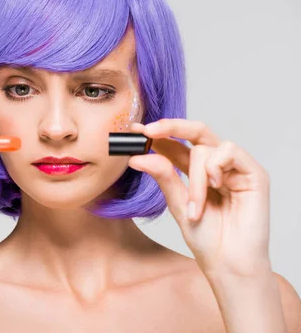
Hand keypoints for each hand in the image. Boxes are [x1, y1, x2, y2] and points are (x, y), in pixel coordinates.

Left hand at [128, 119, 271, 277]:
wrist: (227, 263)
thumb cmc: (206, 237)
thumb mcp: (176, 203)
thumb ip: (162, 176)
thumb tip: (137, 157)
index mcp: (196, 171)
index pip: (176, 144)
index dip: (157, 136)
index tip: (134, 131)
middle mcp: (216, 165)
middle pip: (195, 131)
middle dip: (170, 127)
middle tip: (148, 131)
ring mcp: (235, 168)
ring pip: (205, 147)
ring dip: (194, 176)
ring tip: (194, 206)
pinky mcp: (254, 173)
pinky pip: (229, 151)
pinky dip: (215, 167)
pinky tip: (214, 185)